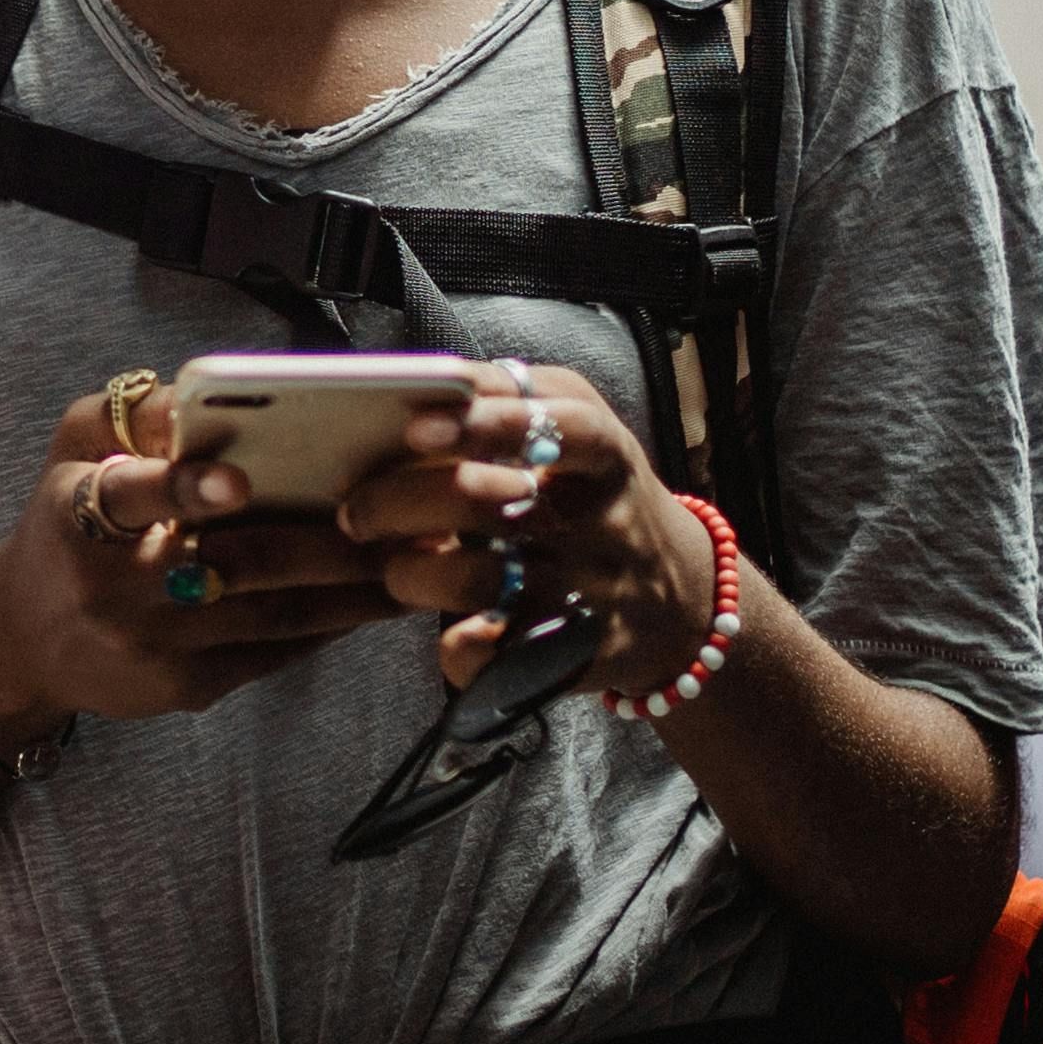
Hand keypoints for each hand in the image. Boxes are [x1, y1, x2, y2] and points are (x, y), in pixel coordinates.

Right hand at [0, 384, 396, 743]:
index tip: (237, 479)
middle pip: (235, 562)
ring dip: (356, 586)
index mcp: (81, 516)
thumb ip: (132, 414)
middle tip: (405, 511)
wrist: (26, 638)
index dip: (182, 487)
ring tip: (420, 554)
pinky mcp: (189, 688)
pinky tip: (379, 596)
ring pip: (275, 613)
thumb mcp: (73, 449)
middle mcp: (117, 587)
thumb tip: (202, 397)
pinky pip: (277, 652)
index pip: (129, 497)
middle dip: (329, 538)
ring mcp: (157, 645)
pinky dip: (334, 623)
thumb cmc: (64, 524)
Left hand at [335, 360, 721, 701]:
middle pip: (487, 501)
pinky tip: (450, 634)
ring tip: (395, 567)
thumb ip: (510, 401)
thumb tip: (414, 389)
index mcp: (599, 451)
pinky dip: (458, 648)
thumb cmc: (598, 496)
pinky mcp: (576, 653)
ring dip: (414, 573)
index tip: (414, 426)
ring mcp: (588, 588)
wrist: (686, 601)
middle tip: (356, 511)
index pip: (550, 422)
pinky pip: (495, 654)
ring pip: (479, 579)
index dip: (480, 423)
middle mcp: (598, 518)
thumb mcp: (580, 429)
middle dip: (401, 502)